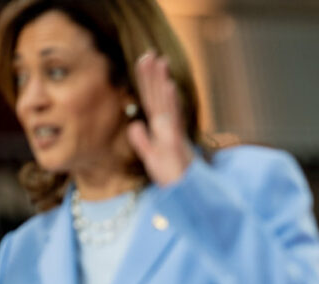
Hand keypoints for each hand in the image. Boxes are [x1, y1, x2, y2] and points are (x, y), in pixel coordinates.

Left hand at [127, 52, 194, 185]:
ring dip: (162, 81)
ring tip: (160, 61)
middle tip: (149, 52)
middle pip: (158, 97)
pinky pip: (172, 119)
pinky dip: (172, 101)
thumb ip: (142, 141)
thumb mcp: (151, 158)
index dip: (147, 81)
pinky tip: (169, 86)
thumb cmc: (172, 178)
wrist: (184, 195)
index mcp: (161, 129)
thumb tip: (134, 124)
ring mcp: (172, 134)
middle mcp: (168, 128)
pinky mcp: (175, 143)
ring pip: (165, 103)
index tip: (142, 61)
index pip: (151, 101)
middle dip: (153, 75)